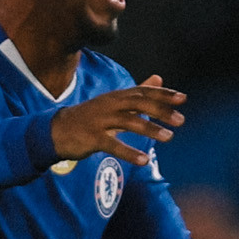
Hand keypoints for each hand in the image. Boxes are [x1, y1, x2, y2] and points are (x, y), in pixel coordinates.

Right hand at [51, 75, 184, 166]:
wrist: (56, 130)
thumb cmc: (91, 117)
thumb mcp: (114, 102)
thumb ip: (138, 92)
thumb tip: (159, 78)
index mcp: (117, 97)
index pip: (143, 92)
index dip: (163, 94)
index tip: (183, 98)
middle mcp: (109, 105)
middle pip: (137, 103)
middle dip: (160, 110)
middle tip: (181, 120)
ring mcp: (99, 120)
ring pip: (127, 121)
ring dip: (149, 128)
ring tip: (169, 137)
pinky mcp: (91, 138)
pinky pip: (112, 144)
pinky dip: (129, 152)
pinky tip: (144, 160)